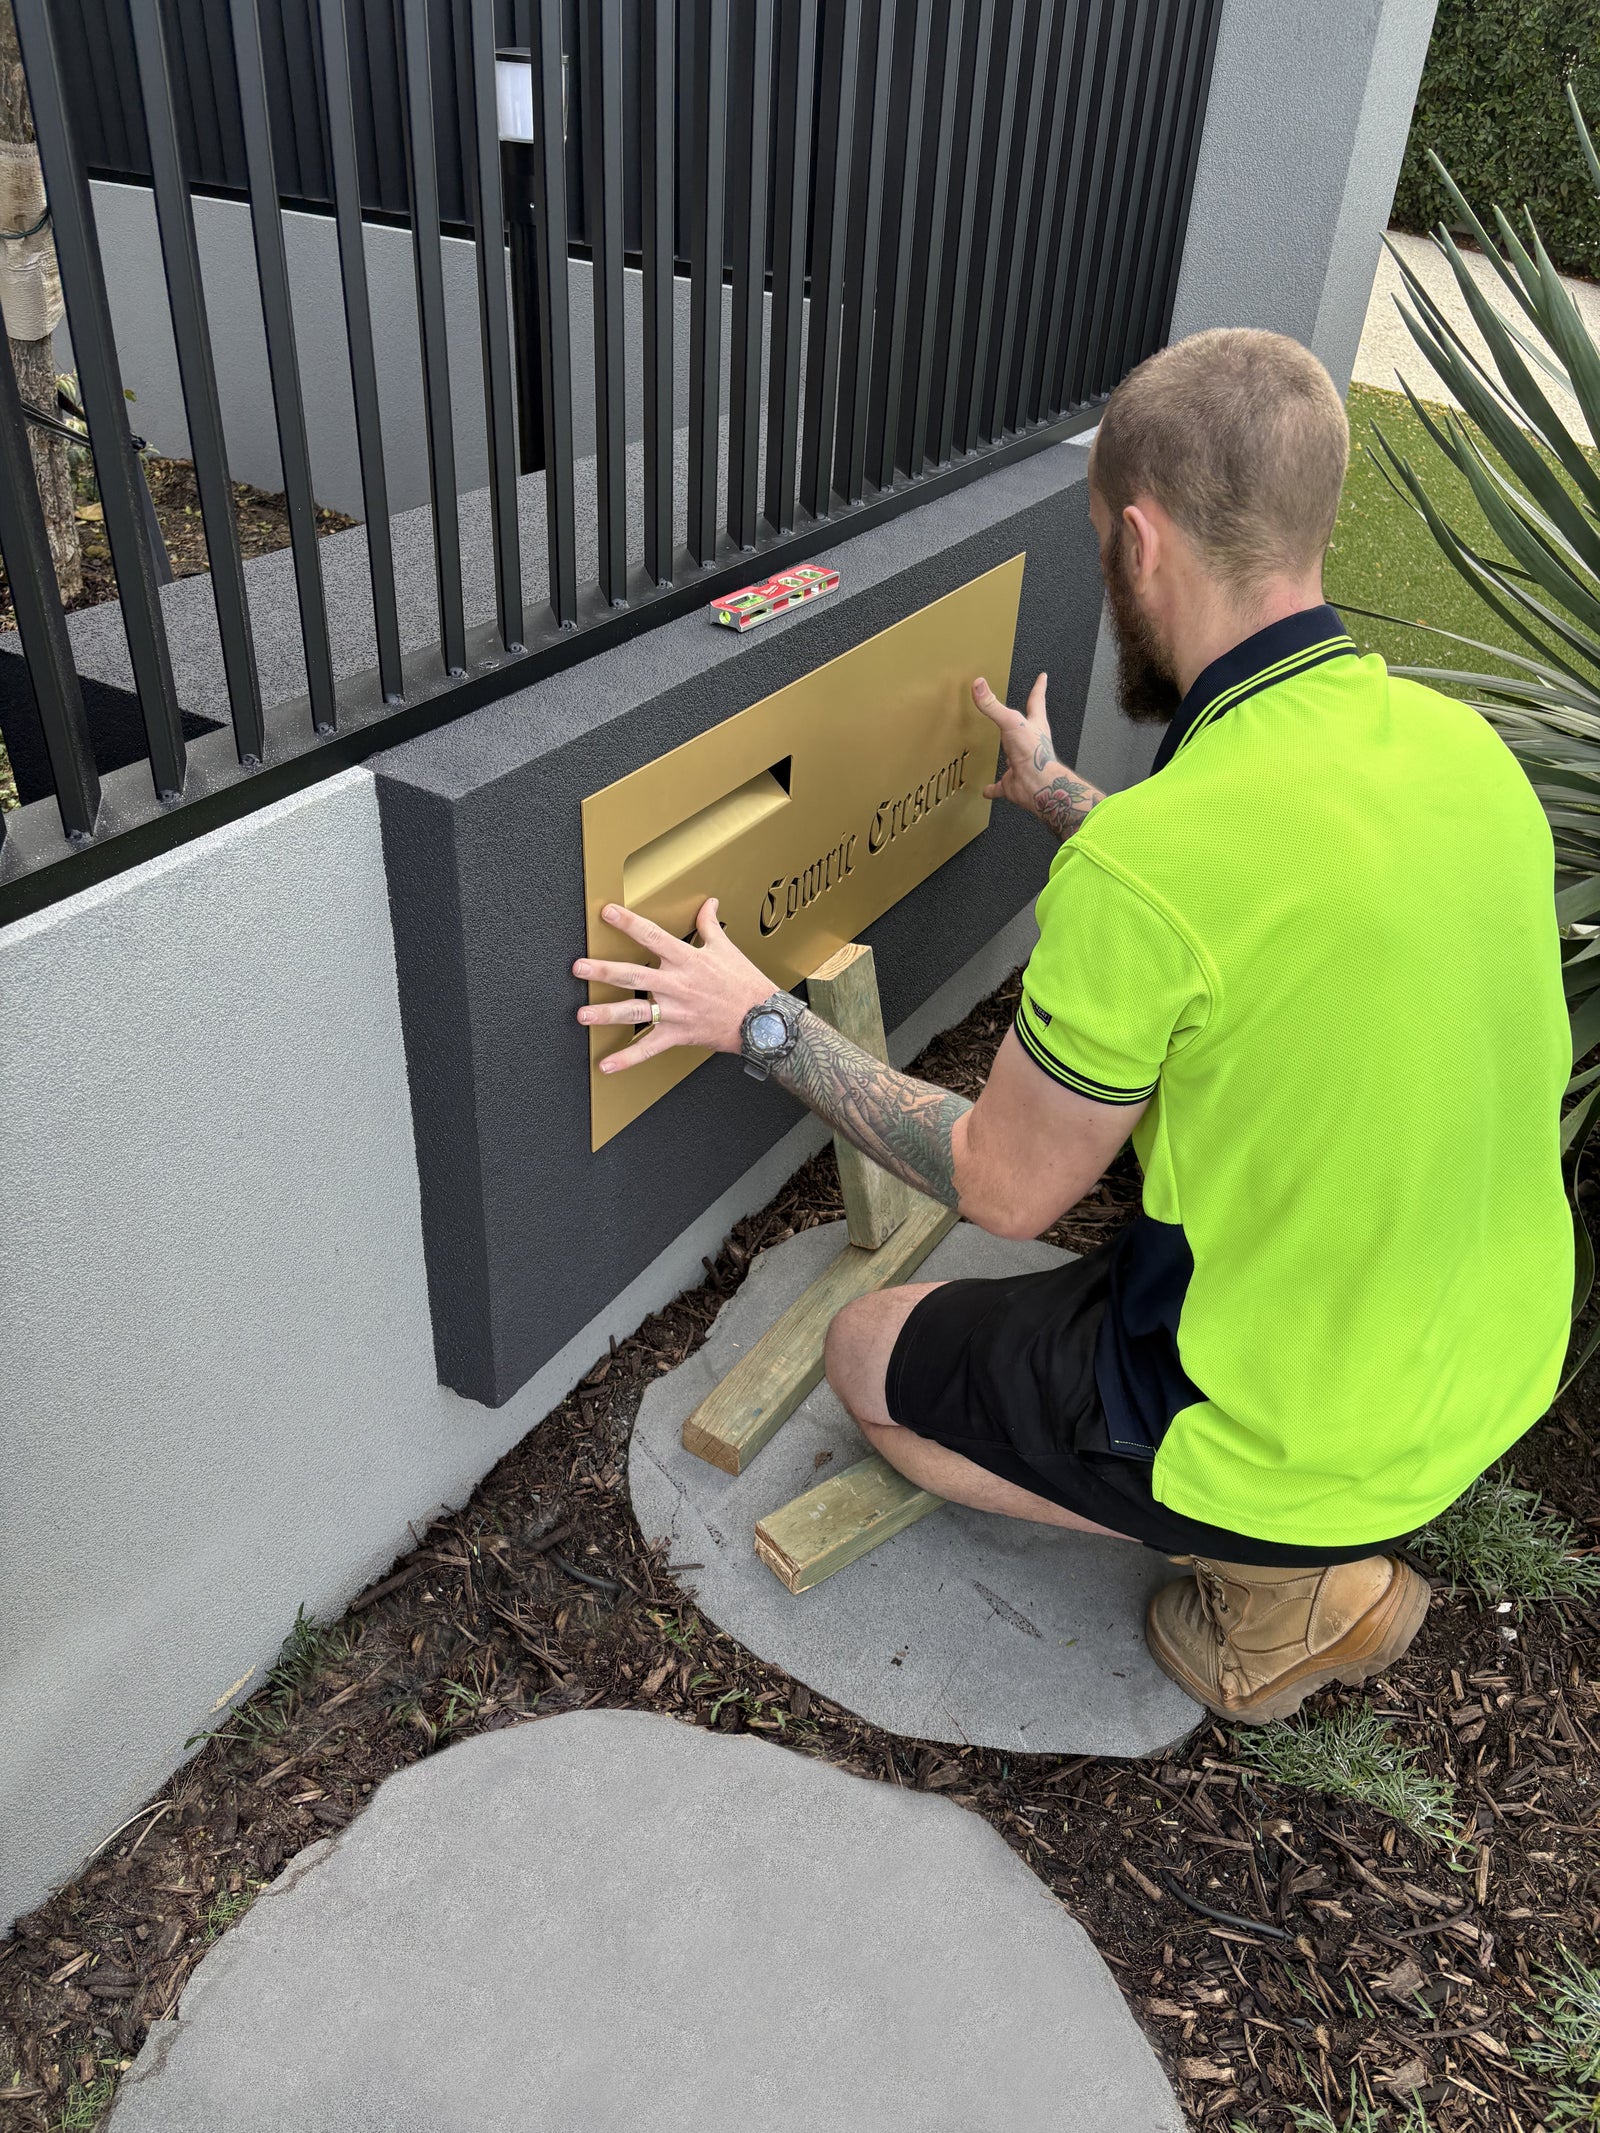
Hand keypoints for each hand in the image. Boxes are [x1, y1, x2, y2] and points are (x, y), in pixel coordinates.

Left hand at [573, 897, 775, 1073]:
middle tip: (578, 968)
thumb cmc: (745, 984)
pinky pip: (649, 1048)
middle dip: (604, 971)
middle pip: (634, 975)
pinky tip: (606, 1064)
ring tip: (582, 1014)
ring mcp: (676, 1011)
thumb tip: (708, 902)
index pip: (653, 936)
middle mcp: (677, 984)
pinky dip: (627, 1058)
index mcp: (687, 960)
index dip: (629, 923)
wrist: (762, 1019)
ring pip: (635, 1011)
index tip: (607, 912)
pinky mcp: (678, 1035)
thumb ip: (709, 925)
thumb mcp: (727, 949)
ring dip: (606, 1013)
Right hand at [972, 670, 1066, 813]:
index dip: (1039, 688)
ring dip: (1007, 754)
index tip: (1043, 677)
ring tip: (1000, 750)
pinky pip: (1000, 786)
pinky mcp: (1012, 782)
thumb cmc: (1033, 753)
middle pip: (1027, 728)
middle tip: (1023, 711)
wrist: (1037, 784)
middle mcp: (1030, 743)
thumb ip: (992, 705)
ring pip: (1013, 756)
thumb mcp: (1010, 722)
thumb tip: (979, 685)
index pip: (1037, 701)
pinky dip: (993, 788)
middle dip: (1026, 720)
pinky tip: (986, 790)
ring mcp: (1021, 763)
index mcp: (1034, 725)